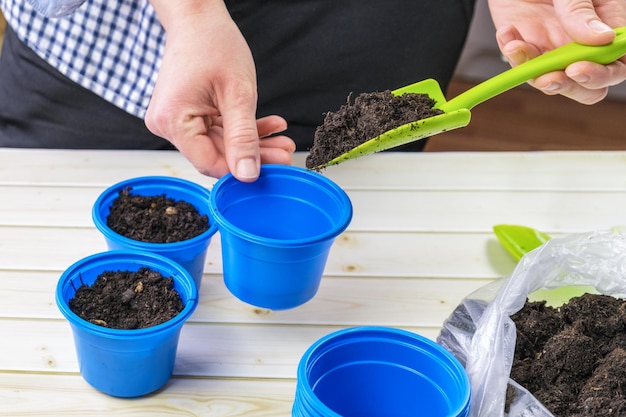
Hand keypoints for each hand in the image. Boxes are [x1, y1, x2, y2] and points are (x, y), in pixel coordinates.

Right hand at [145, 0, 294, 180]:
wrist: (198, 19)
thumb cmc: (213, 43)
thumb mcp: (238, 93)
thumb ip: (244, 137)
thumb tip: (247, 174)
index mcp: (173, 121)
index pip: (209, 163)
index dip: (242, 171)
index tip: (273, 170)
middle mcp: (168, 124)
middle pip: (216, 154)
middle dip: (254, 155)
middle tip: (285, 154)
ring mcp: (176, 120)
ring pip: (221, 144)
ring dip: (253, 143)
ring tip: (283, 141)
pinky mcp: (187, 115)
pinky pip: (218, 130)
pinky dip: (242, 129)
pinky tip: (269, 127)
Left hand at [488, 0, 625, 103]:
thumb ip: (582, 12)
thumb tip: (601, 39)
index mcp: (610, 25)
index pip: (618, 64)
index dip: (603, 74)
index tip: (579, 68)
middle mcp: (585, 44)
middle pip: (589, 85)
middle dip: (571, 86)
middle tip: (553, 75)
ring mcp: (556, 49)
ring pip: (554, 82)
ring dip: (535, 74)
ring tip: (519, 48)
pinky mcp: (528, 48)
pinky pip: (522, 65)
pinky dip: (513, 54)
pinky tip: (508, 33)